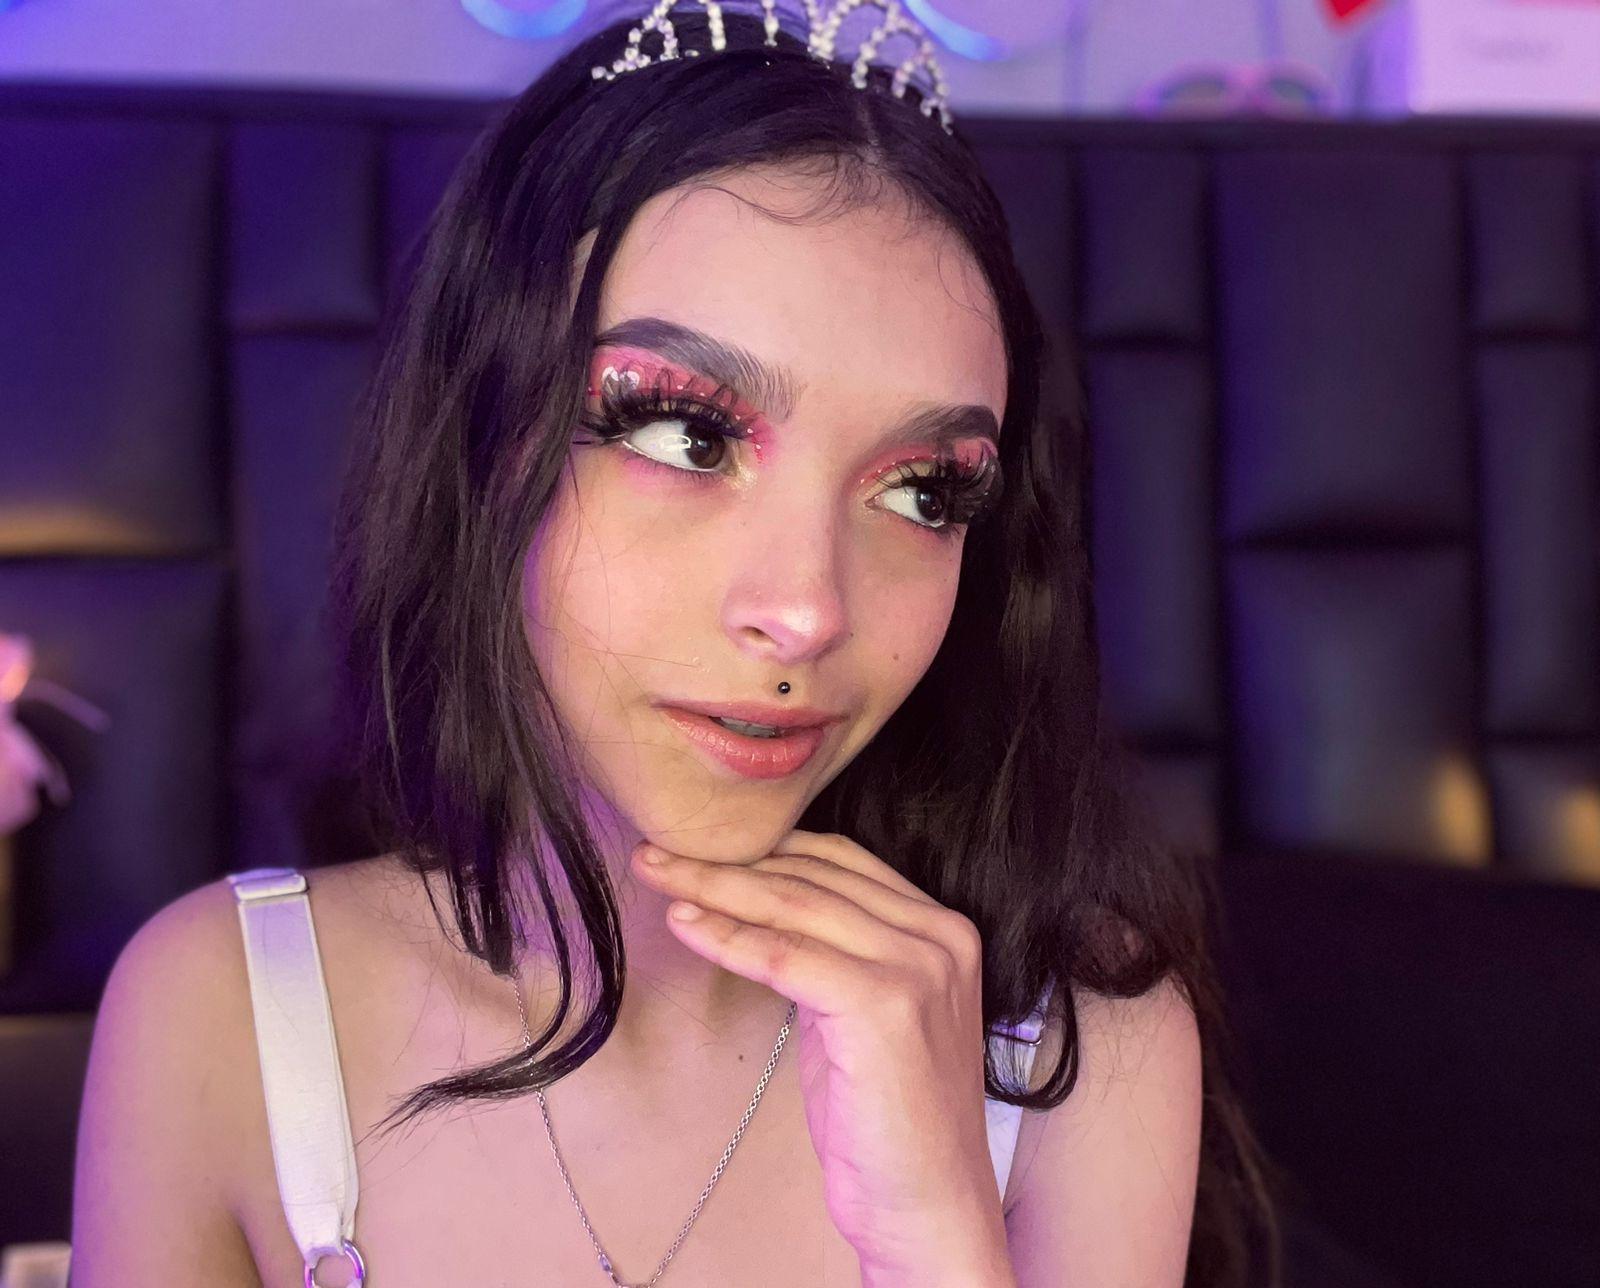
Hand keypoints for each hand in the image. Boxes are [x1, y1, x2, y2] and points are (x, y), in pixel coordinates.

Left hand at [631, 828, 1012, 1282]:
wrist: (929, 1207)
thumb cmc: (889, 1118)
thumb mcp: (865, 1013)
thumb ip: (834, 954)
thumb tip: (758, 907)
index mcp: (943, 929)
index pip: (841, 861)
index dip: (766, 846)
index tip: (702, 842)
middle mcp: (940, 937)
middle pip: (812, 877)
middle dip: (726, 861)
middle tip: (660, 852)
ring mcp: (917, 969)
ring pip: (793, 906)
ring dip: (714, 888)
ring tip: (657, 875)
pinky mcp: (883, 1007)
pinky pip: (784, 957)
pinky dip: (727, 939)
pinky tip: (684, 925)